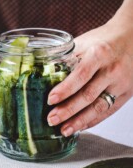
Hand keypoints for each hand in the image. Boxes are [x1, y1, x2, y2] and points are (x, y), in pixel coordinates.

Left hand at [47, 15, 132, 135]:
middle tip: (51, 119)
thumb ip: (67, 57)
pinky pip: (108, 111)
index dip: (65, 89)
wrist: (132, 38)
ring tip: (64, 130)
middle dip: (68, 110)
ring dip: (79, 121)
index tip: (50, 100)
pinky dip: (93, 120)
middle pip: (88, 95)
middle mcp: (112, 70)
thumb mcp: (84, 42)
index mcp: (99, 54)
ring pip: (99, 107)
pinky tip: (80, 126)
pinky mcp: (127, 93)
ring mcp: (121, 84)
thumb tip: (44, 72)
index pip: (80, 75)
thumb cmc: (103, 40)